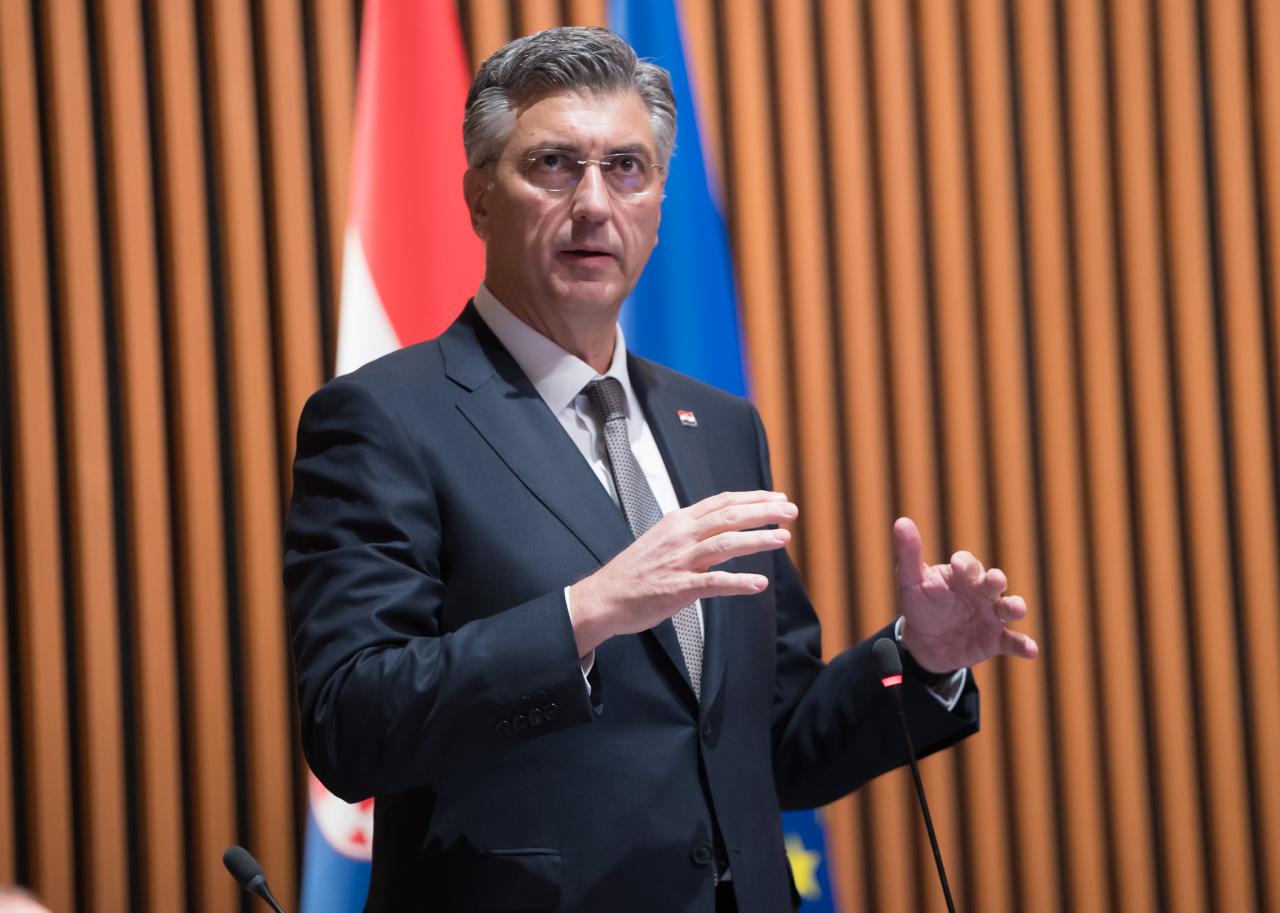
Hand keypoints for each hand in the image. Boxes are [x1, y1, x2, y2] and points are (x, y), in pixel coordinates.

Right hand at [569, 490, 796, 655]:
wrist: (604, 597)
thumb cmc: (634, 572)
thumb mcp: (662, 539)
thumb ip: (690, 532)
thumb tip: (718, 528)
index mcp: (678, 522)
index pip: (722, 502)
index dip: (752, 498)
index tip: (777, 498)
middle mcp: (681, 536)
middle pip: (729, 516)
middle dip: (763, 512)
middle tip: (791, 511)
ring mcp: (680, 561)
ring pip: (726, 544)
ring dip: (758, 540)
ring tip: (784, 538)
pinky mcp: (678, 588)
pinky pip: (714, 583)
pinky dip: (738, 582)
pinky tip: (759, 583)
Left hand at [893, 516, 1038, 672]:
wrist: (926, 643)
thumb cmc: (921, 605)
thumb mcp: (911, 581)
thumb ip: (908, 554)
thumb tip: (902, 521)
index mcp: (962, 575)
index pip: (967, 564)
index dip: (964, 564)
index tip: (957, 565)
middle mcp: (982, 592)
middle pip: (993, 582)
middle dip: (996, 580)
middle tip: (995, 579)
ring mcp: (992, 616)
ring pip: (1009, 608)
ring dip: (1015, 607)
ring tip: (1017, 609)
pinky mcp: (996, 640)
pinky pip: (1013, 641)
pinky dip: (1024, 644)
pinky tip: (1031, 649)